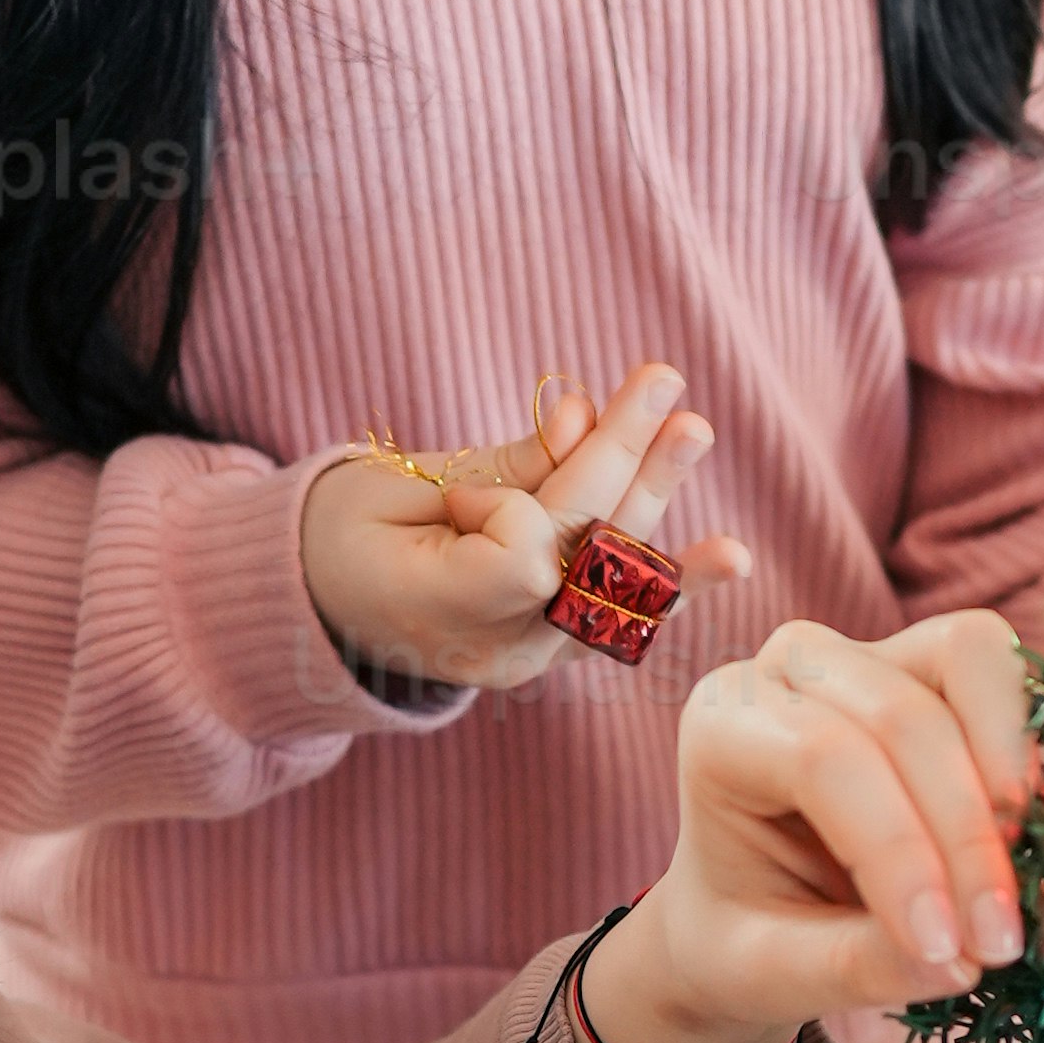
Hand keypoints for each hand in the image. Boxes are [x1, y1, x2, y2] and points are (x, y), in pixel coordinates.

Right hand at [300, 361, 754, 697]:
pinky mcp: (552, 646)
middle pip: (578, 553)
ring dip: (654, 498)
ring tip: (692, 429)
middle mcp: (492, 651)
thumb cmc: (339, 532)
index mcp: (428, 613)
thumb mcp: (390, 486)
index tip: (463, 492)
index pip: (519, 559)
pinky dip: (667, 572)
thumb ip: (494, 466)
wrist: (316, 609)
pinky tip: (727, 559)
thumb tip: (580, 417)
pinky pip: (615, 605)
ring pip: (610, 577)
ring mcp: (529, 659)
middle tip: (665, 383)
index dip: (514, 505)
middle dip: (622, 463)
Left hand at [578, 610, 1040, 1042]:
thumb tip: (962, 961)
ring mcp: (874, 650)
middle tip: (998, 941)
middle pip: (904, 716)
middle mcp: (792, 667)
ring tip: (1021, 877)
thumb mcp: (771, 973)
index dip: (899, 851)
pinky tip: (1036, 836)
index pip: (823, 760)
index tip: (949, 949)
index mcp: (724, 730)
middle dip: (965, 836)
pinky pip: (1008, 670)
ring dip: (1011, 770)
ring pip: (967, 660)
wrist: (757, 908)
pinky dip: (1034, 747)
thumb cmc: (748, 935)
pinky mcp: (940, 664)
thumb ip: (855, 966)